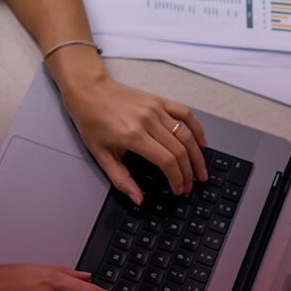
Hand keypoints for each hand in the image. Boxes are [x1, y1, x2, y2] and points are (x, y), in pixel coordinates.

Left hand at [60, 76, 208, 203]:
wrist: (89, 91)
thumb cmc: (92, 121)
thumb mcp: (100, 155)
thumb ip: (120, 179)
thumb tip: (137, 198)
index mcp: (133, 136)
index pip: (166, 161)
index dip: (177, 179)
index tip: (178, 189)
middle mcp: (148, 121)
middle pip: (180, 150)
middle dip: (188, 172)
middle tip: (190, 185)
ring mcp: (156, 109)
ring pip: (186, 134)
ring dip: (197, 156)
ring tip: (200, 171)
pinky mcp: (160, 101)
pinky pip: (186, 114)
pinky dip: (197, 129)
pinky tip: (202, 143)